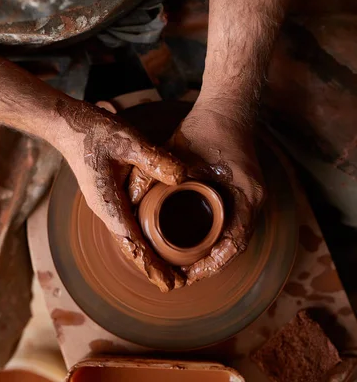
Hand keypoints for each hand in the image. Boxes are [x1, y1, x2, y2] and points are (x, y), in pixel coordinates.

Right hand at [52, 99, 185, 291]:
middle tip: (174, 285)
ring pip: (127, 238)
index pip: (132, 241)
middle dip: (151, 267)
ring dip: (145, 255)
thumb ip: (154, 158)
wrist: (66, 125)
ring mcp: (104, 204)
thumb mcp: (127, 140)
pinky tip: (152, 243)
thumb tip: (182, 177)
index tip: (168, 282)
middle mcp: (104, 208)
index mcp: (108, 201)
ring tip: (166, 272)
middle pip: (129, 246)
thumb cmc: (93, 132)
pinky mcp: (107, 196)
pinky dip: (140, 240)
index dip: (151, 263)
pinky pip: (125, 225)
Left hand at [131, 97, 264, 284]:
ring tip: (186, 267)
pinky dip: (215, 238)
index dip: (212, 264)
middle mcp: (254, 200)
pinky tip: (194, 244)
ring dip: (213, 254)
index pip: (234, 244)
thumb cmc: (205, 129)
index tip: (189, 275)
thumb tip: (129, 203)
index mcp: (246, 194)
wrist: (227, 106)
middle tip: (183, 276)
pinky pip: (231, 224)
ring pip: (233, 238)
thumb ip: (154, 177)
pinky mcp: (242, 193)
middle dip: (210, 265)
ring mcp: (250, 197)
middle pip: (235, 246)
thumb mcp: (177, 154)